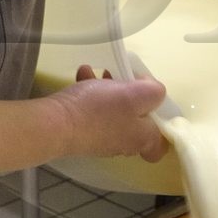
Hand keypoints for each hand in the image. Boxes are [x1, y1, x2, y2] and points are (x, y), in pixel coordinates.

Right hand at [48, 64, 168, 161]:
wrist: (55, 124)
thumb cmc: (99, 110)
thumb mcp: (135, 94)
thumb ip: (154, 92)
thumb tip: (155, 93)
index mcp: (141, 138)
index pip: (159, 146)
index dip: (161, 128)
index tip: (154, 106)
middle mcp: (123, 143)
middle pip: (135, 120)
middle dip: (131, 95)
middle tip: (123, 78)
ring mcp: (101, 138)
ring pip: (112, 110)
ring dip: (108, 89)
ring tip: (100, 71)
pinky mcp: (82, 131)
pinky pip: (92, 109)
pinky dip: (90, 92)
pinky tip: (83, 73)